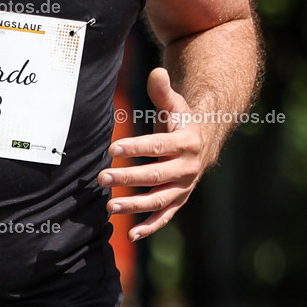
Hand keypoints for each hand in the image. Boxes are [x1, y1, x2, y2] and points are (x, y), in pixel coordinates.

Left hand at [97, 67, 203, 240]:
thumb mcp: (175, 103)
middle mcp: (188, 167)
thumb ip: (163, 90)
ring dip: (135, 205)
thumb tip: (156, 71)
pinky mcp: (180, 199)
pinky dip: (150, 227)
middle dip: (129, 177)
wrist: (204, 140)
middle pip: (156, 175)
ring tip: (110, 206)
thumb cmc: (182, 120)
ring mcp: (185, 186)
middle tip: (102, 177)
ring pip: (159, 200)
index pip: (159, 146)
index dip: (137, 147)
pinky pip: (166, 216)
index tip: (113, 149)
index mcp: (186, 142)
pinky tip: (131, 234)